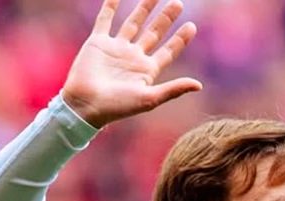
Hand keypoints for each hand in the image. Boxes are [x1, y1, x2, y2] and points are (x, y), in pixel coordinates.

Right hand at [61, 0, 201, 127]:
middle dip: (166, 18)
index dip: (180, 39)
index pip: (168, 51)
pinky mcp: (97, 43)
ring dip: (144, 9)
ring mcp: (116, 49)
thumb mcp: (149, 99)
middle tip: (178, 3)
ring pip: (133, 23)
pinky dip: (110, 6)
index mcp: (147, 71)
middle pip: (153, 33)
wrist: (86, 105)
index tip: (192, 26)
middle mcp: (133, 57)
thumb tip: (199, 85)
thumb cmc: (118, 107)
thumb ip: (173, 90)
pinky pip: (105, 20)